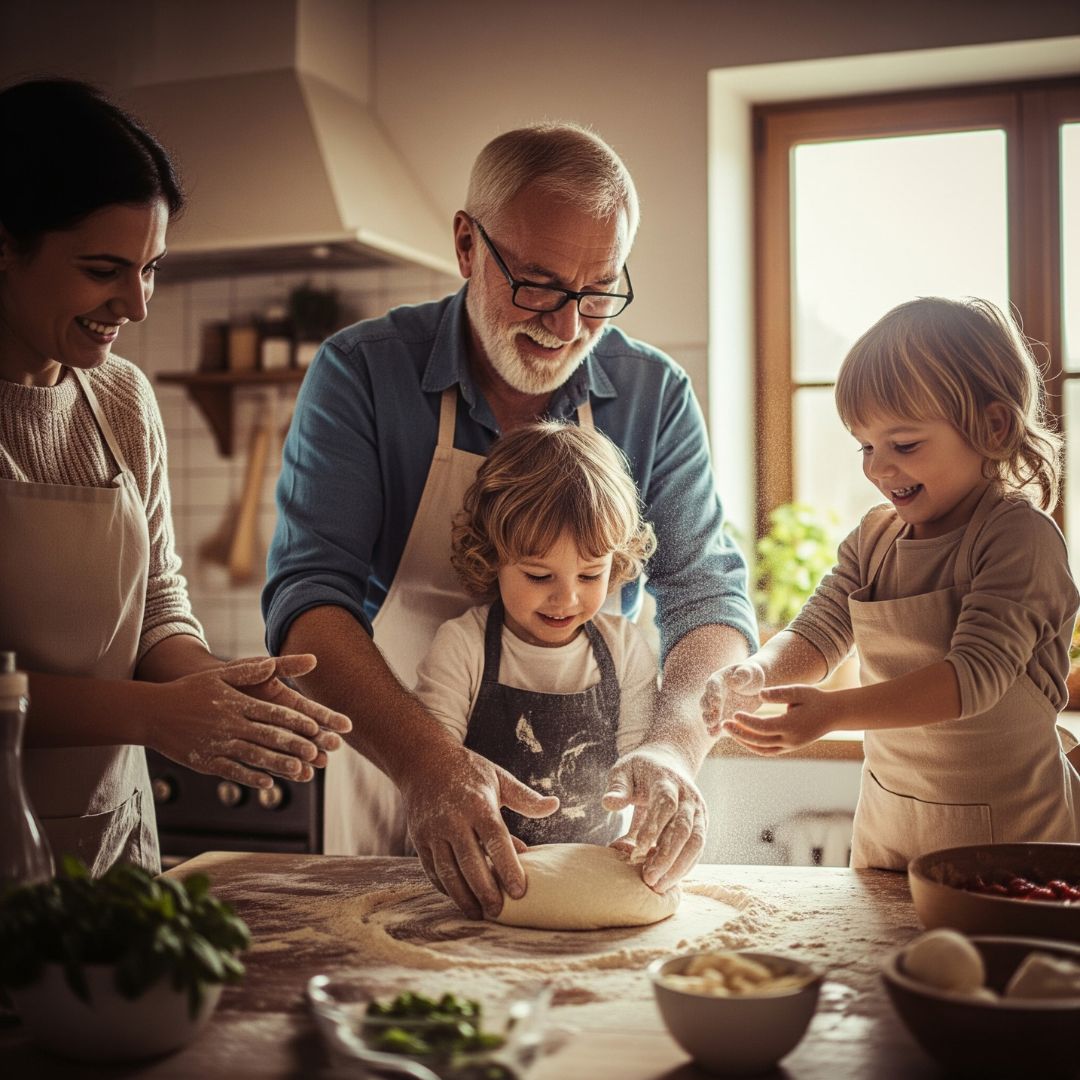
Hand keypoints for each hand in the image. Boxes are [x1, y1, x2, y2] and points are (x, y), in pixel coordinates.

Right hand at [148, 655, 350, 786]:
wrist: (152, 711)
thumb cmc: (191, 690)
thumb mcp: (219, 675)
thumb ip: (249, 671)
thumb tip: (274, 662)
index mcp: (236, 703)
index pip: (272, 713)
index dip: (294, 721)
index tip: (315, 727)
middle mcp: (229, 724)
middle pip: (267, 736)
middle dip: (293, 745)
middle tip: (316, 752)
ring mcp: (217, 744)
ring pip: (253, 756)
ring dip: (278, 764)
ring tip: (300, 771)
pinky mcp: (204, 762)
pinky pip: (231, 771)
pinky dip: (250, 777)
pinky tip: (268, 783)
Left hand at [235, 653, 351, 766]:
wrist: (202, 694)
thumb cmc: (233, 676)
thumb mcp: (257, 667)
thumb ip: (284, 666)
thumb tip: (312, 659)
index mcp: (286, 701)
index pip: (312, 711)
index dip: (329, 718)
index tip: (346, 725)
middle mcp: (281, 722)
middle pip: (306, 734)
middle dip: (322, 739)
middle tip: (335, 746)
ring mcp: (267, 738)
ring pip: (291, 751)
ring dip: (306, 758)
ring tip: (319, 764)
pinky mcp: (252, 751)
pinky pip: (269, 762)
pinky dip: (283, 769)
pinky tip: (295, 775)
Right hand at [403, 744, 558, 920]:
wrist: (424, 761)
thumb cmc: (469, 772)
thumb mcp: (499, 778)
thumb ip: (525, 798)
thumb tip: (554, 806)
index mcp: (478, 804)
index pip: (496, 840)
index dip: (508, 866)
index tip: (519, 891)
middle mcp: (453, 819)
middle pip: (471, 862)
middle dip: (485, 891)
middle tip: (499, 912)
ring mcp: (433, 831)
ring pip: (448, 871)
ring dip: (463, 896)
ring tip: (478, 914)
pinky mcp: (419, 839)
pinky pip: (432, 870)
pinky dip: (445, 887)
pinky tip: (459, 898)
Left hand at [602, 743, 706, 892]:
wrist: (668, 762)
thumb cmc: (639, 770)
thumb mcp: (624, 771)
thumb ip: (617, 788)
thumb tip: (609, 804)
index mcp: (667, 780)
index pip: (665, 805)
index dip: (653, 828)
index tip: (636, 852)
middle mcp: (688, 796)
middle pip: (683, 828)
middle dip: (667, 856)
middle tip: (649, 879)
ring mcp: (698, 811)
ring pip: (696, 842)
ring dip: (679, 867)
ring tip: (659, 886)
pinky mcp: (702, 824)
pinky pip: (697, 849)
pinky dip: (685, 866)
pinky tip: (668, 880)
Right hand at [700, 661, 764, 735]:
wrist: (756, 686)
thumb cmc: (752, 675)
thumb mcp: (750, 671)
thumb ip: (743, 674)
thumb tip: (734, 681)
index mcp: (718, 680)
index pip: (712, 687)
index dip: (713, 694)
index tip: (716, 702)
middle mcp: (713, 694)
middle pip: (706, 702)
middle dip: (708, 712)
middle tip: (712, 720)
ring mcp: (716, 707)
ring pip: (708, 715)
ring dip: (709, 723)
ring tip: (712, 730)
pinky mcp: (722, 717)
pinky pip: (716, 725)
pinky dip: (715, 730)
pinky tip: (716, 735)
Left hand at [723, 683, 833, 753]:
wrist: (833, 714)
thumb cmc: (815, 699)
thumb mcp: (799, 691)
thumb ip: (779, 693)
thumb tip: (759, 694)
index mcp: (791, 725)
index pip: (763, 727)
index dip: (746, 722)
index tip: (734, 714)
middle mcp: (790, 739)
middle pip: (759, 741)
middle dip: (739, 733)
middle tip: (723, 724)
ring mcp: (790, 746)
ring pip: (762, 749)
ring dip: (744, 741)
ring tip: (729, 730)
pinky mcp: (790, 747)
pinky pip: (768, 751)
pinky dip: (754, 746)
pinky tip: (743, 737)